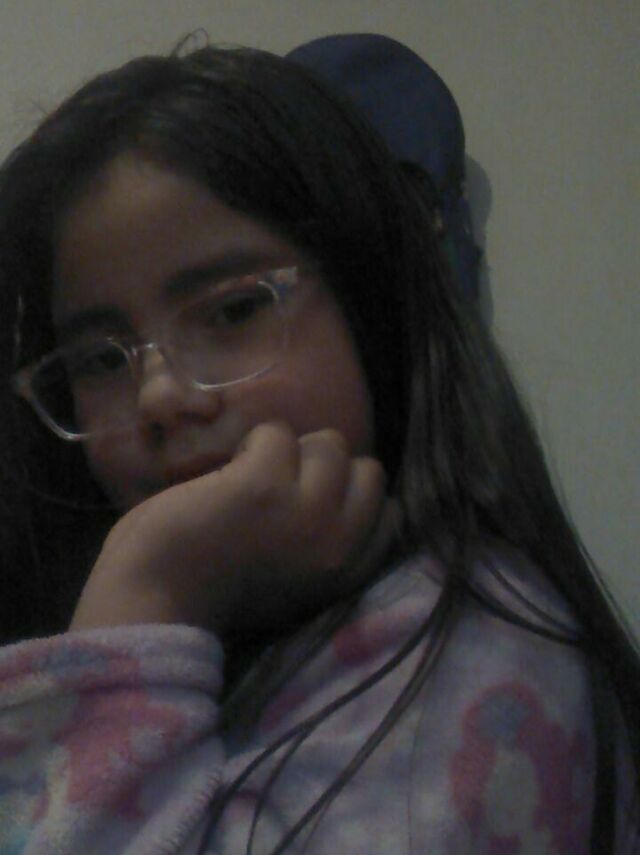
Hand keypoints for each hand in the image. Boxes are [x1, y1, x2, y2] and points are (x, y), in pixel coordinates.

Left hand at [70, 422, 388, 638]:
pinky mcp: (262, 485)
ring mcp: (305, 512)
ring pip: (329, 442)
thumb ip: (327, 543)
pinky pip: (275, 432)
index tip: (312, 503)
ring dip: (289, 452)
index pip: (389, 515)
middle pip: (367, 470)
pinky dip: (251, 444)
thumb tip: (342, 483)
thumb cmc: (216, 593)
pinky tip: (226, 475)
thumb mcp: (297, 582)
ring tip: (251, 479)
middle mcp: (338, 544)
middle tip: (281, 488)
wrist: (153, 603)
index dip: (350, 498)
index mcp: (346, 575)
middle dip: (326, 471)